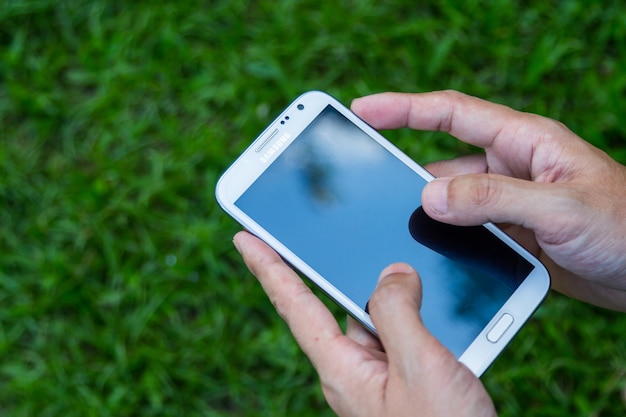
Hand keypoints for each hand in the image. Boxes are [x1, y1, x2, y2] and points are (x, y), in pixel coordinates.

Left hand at [234, 231, 496, 416]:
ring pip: (379, 319)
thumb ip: (398, 313)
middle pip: (339, 306)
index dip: (268, 268)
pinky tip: (439, 304)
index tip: (245, 238)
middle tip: (338, 233)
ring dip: (394, 294)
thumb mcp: (419, 368)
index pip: (295, 306)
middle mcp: (356, 371)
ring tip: (414, 269)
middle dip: (342, 271)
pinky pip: (404, 336)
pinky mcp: (408, 382)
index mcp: (342, 369)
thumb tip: (392, 274)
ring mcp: (382, 378)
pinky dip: (418, 315)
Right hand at [351, 90, 625, 310]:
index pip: (452, 113)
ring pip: (449, 204)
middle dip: (402, 173)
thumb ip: (494, 198)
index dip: (403, 108)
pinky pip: (463, 233)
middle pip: (441, 163)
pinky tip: (430, 257)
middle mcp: (509, 168)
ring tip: (392, 232)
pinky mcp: (508, 235)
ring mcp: (506, 204)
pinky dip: (444, 242)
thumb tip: (428, 196)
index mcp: (524, 142)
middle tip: (363, 184)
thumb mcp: (561, 208)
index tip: (362, 109)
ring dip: (424, 216)